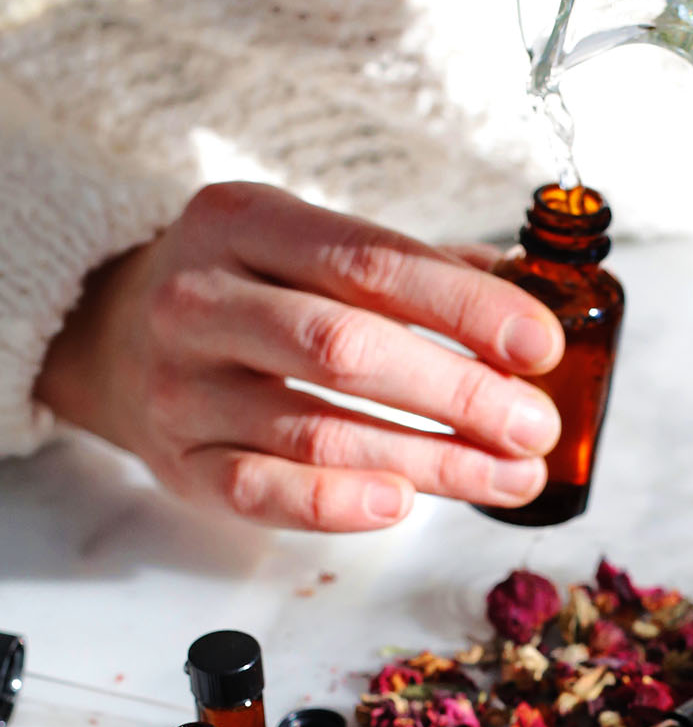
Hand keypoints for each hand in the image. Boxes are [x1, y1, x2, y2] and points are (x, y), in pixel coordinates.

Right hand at [36, 181, 565, 531]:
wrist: (117, 337)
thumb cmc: (252, 291)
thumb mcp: (311, 248)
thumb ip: (417, 272)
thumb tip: (533, 300)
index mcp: (244, 221)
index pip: (372, 262)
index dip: (467, 308)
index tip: (542, 346)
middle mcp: (201, 298)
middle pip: (345, 349)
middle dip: (458, 394)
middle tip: (537, 427)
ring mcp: (181, 384)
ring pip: (316, 431)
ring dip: (430, 462)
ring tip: (509, 477)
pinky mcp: (177, 462)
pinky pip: (260, 491)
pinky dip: (335, 504)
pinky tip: (404, 505)